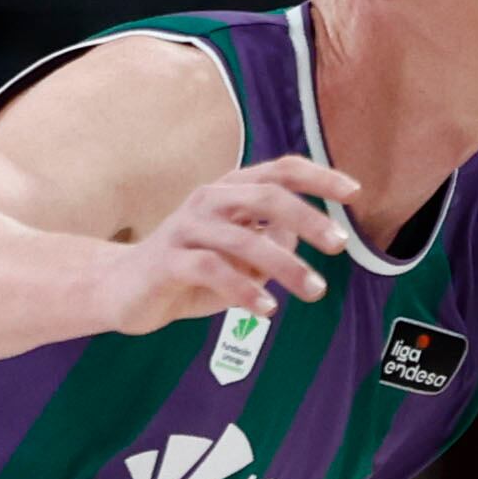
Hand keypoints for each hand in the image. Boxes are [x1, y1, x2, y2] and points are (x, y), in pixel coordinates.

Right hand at [90, 156, 356, 330]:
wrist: (123, 289)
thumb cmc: (190, 271)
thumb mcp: (239, 255)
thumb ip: (273, 240)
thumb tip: (307, 231)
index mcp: (229, 191)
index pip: (279, 171)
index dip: (318, 177)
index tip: (354, 193)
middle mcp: (209, 200)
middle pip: (267, 196)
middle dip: (310, 218)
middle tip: (341, 245)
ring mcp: (186, 228)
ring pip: (244, 238)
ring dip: (286, 265)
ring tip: (314, 291)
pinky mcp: (168, 260)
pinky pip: (212, 270)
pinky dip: (244, 289)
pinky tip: (267, 308)